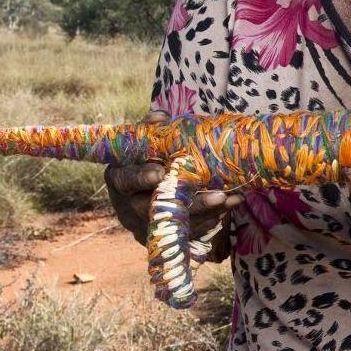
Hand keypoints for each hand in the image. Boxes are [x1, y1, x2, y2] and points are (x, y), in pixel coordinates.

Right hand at [103, 107, 241, 251]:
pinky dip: (211, 218)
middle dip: (189, 204)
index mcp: (118, 179)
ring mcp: (145, 224)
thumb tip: (161, 117)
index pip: (124, 180)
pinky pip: (187, 231)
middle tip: (218, 195)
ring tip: (232, 198)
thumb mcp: (142, 143)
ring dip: (208, 211)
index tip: (160, 173)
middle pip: (155, 208)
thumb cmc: (145, 157)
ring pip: (176, 222)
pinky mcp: (162, 234)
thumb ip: (150, 131)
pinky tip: (229, 205)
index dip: (140, 177)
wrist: (145, 187)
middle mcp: (128, 206)